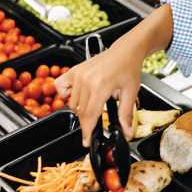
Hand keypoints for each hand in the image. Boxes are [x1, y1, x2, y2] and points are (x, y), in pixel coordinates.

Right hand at [54, 5, 173, 146]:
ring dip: (80, 109)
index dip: (88, 131)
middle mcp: (86, 80)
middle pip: (81, 111)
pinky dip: (66, 94)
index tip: (86, 141)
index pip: (90, 115)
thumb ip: (126, 115)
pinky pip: (61, 87)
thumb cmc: (128, 69)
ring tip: (94, 104)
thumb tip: (127, 132)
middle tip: (94, 127)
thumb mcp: (130, 93)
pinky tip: (78, 95)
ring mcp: (78, 74)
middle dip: (87, 123)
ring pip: (72, 103)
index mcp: (100, 86)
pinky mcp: (74, 70)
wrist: (125, 51)